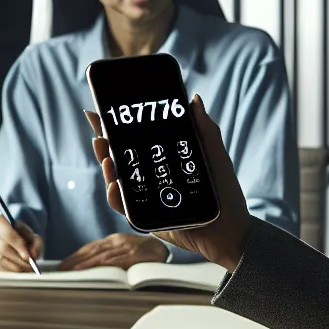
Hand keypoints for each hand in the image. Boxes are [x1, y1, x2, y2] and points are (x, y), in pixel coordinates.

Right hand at [0, 214, 42, 270]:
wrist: (8, 236)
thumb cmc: (20, 235)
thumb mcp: (31, 234)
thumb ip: (36, 243)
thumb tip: (33, 255)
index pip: (8, 234)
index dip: (19, 247)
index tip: (29, 257)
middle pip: (3, 248)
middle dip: (18, 259)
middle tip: (30, 265)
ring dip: (15, 266)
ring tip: (26, 268)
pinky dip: (10, 269)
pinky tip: (18, 268)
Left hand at [61, 232, 168, 269]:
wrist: (167, 250)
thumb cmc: (146, 254)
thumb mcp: (126, 250)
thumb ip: (111, 256)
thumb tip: (90, 267)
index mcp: (115, 240)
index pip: (90, 247)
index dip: (75, 256)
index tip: (63, 266)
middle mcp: (119, 241)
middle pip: (92, 251)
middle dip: (75, 261)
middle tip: (62, 271)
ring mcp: (128, 248)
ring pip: (102, 256)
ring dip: (86, 264)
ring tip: (73, 272)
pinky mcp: (136, 255)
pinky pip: (117, 261)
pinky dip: (103, 266)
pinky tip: (94, 270)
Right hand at [87, 94, 253, 269]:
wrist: (229, 229)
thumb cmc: (224, 192)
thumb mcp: (215, 156)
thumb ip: (206, 129)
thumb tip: (193, 99)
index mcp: (163, 159)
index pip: (133, 139)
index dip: (115, 126)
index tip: (100, 111)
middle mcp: (150, 176)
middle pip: (119, 157)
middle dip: (104, 144)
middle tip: (99, 134)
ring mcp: (145, 197)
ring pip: (117, 181)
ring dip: (107, 168)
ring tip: (107, 158)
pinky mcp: (145, 218)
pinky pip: (124, 208)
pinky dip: (116, 197)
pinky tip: (115, 185)